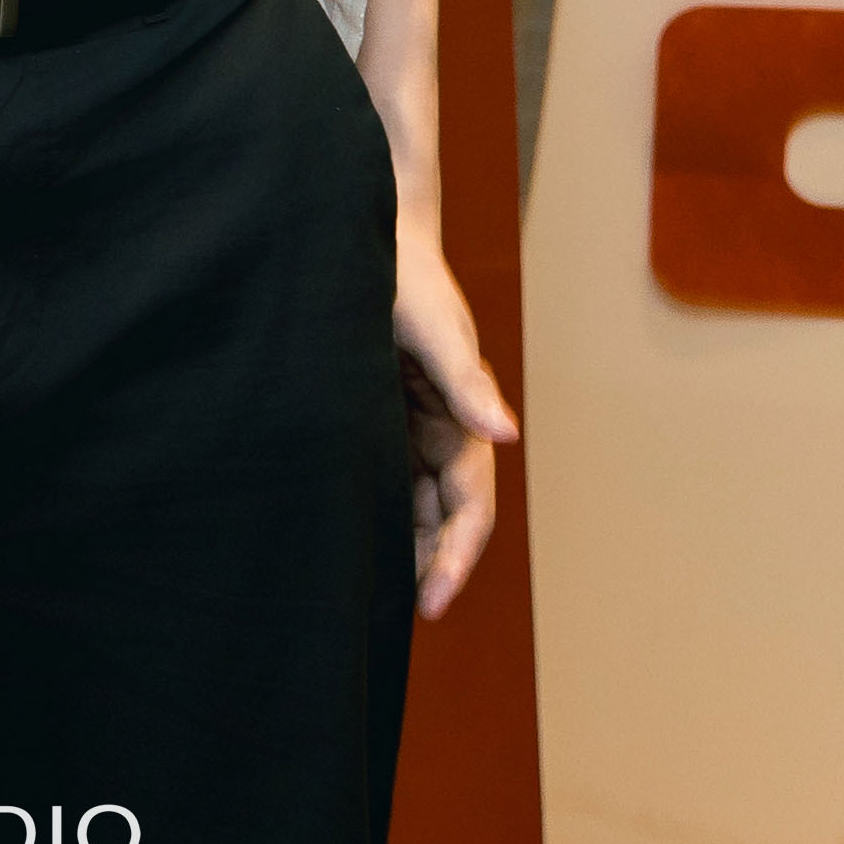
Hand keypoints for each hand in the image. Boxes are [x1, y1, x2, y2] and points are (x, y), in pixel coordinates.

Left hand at [390, 219, 517, 621]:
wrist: (362, 226)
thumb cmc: (403, 271)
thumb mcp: (429, 323)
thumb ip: (463, 377)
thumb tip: (506, 434)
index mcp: (465, 414)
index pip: (469, 506)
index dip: (455, 557)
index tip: (429, 601)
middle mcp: (441, 429)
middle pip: (442, 517)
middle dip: (425, 567)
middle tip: (387, 617)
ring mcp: (407, 426)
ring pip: (409, 504)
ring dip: (397, 546)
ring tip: (358, 594)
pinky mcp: (374, 416)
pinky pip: (378, 478)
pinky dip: (368, 512)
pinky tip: (337, 541)